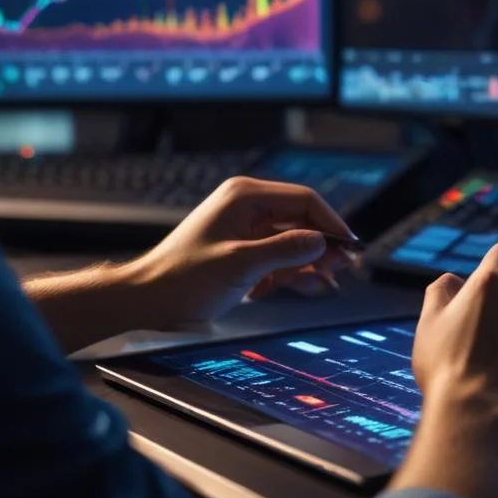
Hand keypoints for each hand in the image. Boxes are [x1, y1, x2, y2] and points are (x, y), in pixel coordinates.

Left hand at [124, 176, 356, 327]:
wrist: (147, 300)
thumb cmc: (182, 278)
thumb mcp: (240, 264)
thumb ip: (285, 250)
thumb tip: (322, 243)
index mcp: (245, 197)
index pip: (304, 200)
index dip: (332, 223)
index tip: (350, 246)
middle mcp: (248, 207)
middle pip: (302, 219)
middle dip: (324, 244)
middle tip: (344, 268)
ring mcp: (246, 230)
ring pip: (294, 241)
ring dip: (311, 262)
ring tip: (326, 282)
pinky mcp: (244, 252)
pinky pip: (280, 257)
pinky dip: (292, 272)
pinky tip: (303, 287)